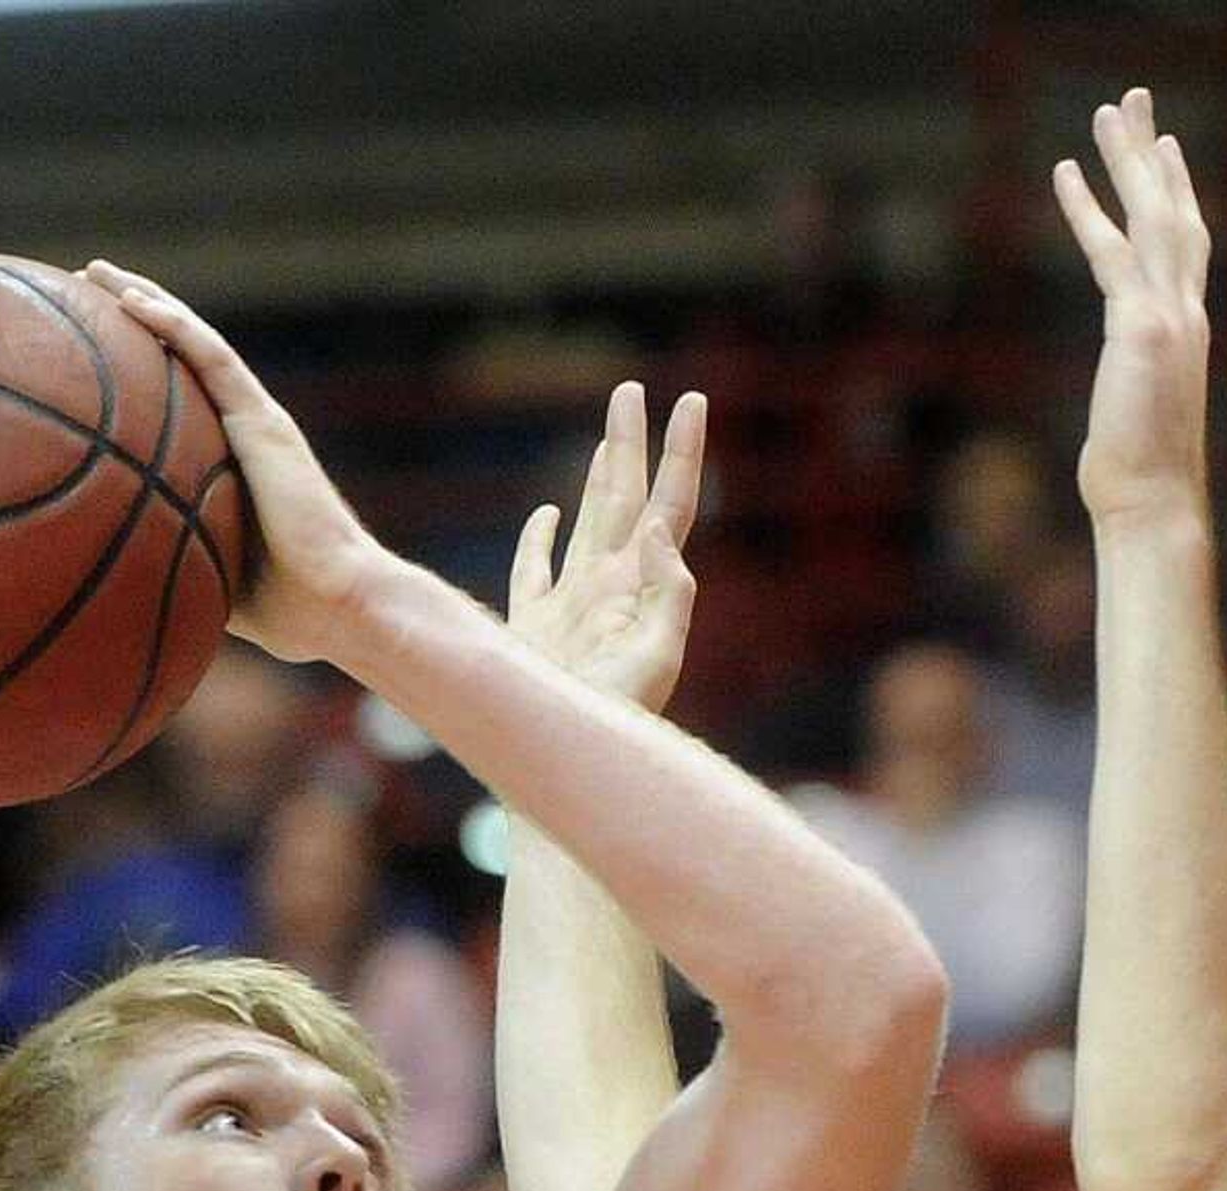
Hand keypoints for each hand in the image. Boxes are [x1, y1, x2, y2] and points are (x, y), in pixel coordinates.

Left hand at [83, 261, 386, 664]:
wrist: (338, 604)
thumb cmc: (287, 612)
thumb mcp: (211, 579)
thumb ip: (174, 562)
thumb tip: (116, 580)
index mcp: (233, 463)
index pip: (178, 400)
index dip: (136, 367)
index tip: (88, 348)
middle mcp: (245, 430)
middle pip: (180, 358)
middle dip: (133, 318)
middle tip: (83, 289)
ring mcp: (256, 420)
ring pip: (192, 342)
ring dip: (144, 301)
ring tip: (96, 274)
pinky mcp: (265, 422)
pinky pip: (211, 359)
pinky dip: (172, 326)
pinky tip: (132, 302)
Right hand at [507, 382, 702, 713]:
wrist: (564, 763)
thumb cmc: (615, 726)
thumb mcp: (656, 660)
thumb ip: (669, 595)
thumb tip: (661, 529)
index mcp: (641, 586)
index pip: (670, 505)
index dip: (682, 453)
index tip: (692, 401)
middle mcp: (610, 587)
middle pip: (626, 499)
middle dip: (631, 444)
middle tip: (630, 391)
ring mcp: (572, 605)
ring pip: (587, 524)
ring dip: (599, 480)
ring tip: (609, 442)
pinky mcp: (534, 628)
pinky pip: (534, 571)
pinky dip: (538, 540)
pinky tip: (545, 517)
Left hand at [1053, 88, 1211, 528]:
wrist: (1154, 506)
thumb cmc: (1139, 481)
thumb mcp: (1137, 422)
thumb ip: (1134, 392)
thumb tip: (1123, 407)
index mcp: (1187, 333)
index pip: (1187, 248)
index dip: (1178, 194)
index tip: (1167, 151)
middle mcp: (1186, 314)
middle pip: (1174, 212)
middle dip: (1155, 155)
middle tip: (1137, 103)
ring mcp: (1168, 317)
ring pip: (1150, 216)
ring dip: (1128, 159)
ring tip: (1108, 112)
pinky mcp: (1139, 329)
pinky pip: (1110, 252)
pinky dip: (1088, 209)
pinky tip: (1067, 173)